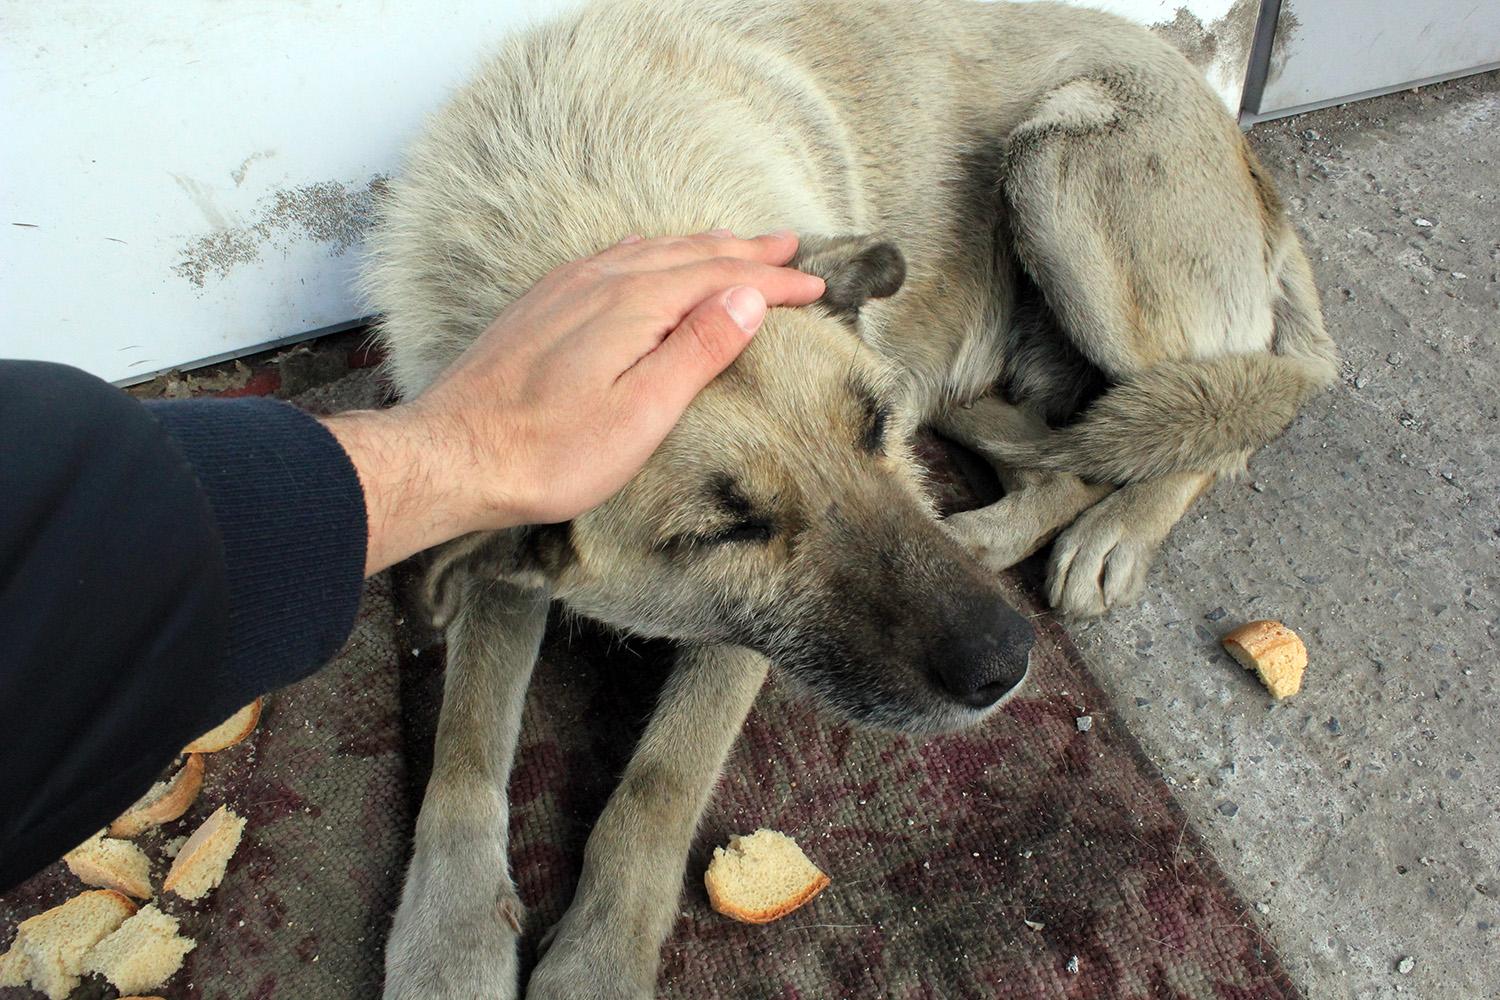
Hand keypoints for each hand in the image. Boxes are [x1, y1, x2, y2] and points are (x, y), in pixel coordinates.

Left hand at [321, 229, 824, 574]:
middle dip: (744, 250)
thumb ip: (696, 349)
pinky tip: (647, 258)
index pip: (721, 278)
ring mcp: (565, 288)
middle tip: (789, 246)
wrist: (451, 455)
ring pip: (649, 249)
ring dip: (700, 246)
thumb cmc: (547, 452)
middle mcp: (599, 281)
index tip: (816, 286)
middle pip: (688, 252)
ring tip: (733, 246)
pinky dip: (652, 251)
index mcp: (633, 304)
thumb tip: (746, 295)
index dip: (773, 282)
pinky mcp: (540, 305)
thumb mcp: (641, 413)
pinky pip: (612, 257)